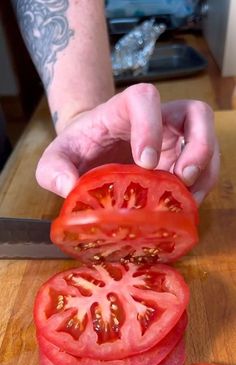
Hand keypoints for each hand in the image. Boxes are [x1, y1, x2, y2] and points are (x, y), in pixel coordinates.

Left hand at [36, 84, 218, 203]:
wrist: (92, 150)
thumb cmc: (78, 149)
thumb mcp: (56, 157)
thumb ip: (53, 169)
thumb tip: (69, 188)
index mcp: (123, 109)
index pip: (145, 99)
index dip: (150, 125)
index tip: (145, 162)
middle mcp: (157, 118)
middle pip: (195, 112)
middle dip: (198, 145)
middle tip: (183, 178)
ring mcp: (173, 137)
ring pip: (207, 137)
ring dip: (206, 168)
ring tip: (190, 198)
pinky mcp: (180, 157)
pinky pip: (204, 164)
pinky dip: (202, 186)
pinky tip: (186, 205)